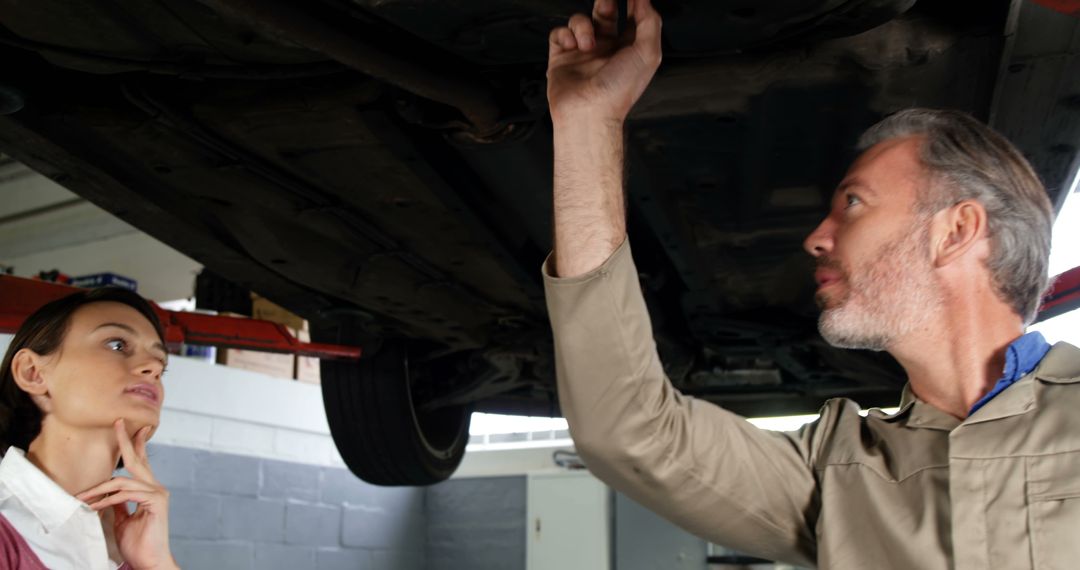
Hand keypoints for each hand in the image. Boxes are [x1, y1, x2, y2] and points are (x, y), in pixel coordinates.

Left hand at [77, 419, 177, 569]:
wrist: (150, 561)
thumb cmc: (138, 543)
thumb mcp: (122, 521)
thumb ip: (118, 505)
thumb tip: (107, 494)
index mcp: (149, 490)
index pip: (141, 464)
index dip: (135, 445)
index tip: (130, 428)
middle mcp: (156, 488)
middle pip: (137, 460)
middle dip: (126, 440)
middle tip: (117, 423)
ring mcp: (158, 494)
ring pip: (123, 481)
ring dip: (98, 489)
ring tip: (82, 497)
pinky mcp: (156, 501)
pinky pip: (126, 494)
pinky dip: (107, 500)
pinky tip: (95, 507)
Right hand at [546, 0, 662, 123]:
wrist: (588, 112)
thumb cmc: (618, 91)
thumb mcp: (648, 54)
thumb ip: (650, 22)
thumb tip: (645, 1)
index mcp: (628, 50)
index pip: (632, 18)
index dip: (634, 3)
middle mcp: (606, 50)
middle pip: (605, 13)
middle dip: (605, 2)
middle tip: (606, 1)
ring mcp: (583, 53)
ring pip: (580, 21)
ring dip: (583, 26)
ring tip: (587, 44)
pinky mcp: (562, 57)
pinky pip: (560, 33)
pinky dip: (565, 35)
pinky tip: (573, 46)